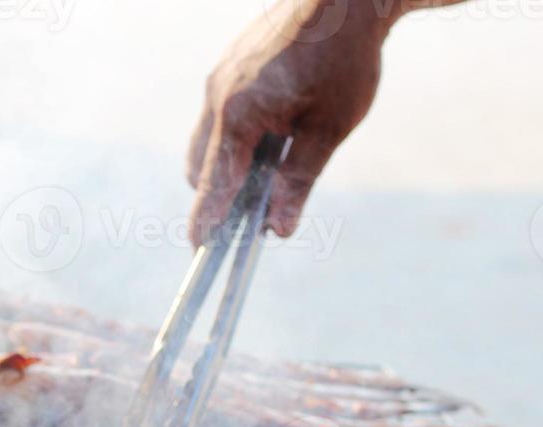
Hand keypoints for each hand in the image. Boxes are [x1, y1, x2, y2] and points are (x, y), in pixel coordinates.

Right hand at [186, 0, 397, 244]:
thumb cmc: (343, 60)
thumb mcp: (328, 129)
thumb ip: (298, 181)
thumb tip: (277, 228)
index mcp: (238, 116)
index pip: (214, 184)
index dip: (207, 220)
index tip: (199, 250)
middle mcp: (218, 96)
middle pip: (201, 165)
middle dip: (219, 194)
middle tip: (252, 215)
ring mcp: (221, 76)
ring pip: (209, 137)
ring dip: (229, 162)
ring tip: (271, 170)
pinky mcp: (231, 63)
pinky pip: (221, 111)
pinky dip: (237, 134)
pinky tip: (278, 128)